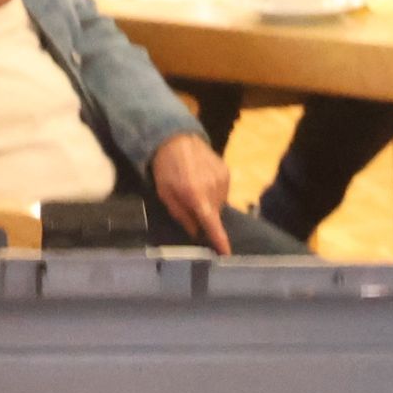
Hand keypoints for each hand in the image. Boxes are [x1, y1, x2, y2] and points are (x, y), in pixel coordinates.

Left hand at [148, 134, 236, 252]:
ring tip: (195, 189)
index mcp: (196, 195)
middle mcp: (213, 188)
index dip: (220, 240)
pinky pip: (223, 191)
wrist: (177, 139)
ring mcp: (223, 178)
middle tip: (190, 204)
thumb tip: (196, 233)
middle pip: (215, 214)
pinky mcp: (227, 171)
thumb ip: (181, 215)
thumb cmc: (166, 169)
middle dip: (205, 216)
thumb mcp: (165, 194)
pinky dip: (214, 193)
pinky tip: (203, 181)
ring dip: (210, 203)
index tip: (227, 254)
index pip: (211, 223)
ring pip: (220, 203)